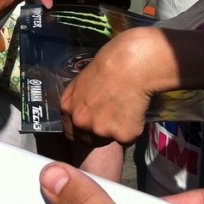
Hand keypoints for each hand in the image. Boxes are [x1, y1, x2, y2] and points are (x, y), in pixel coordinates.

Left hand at [57, 29, 163, 144]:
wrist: (131, 65)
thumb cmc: (108, 63)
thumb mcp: (82, 80)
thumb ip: (79, 99)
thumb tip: (84, 106)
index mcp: (68, 107)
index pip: (71, 131)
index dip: (83, 129)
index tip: (93, 124)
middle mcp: (81, 122)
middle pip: (88, 139)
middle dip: (99, 132)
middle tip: (112, 116)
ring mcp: (100, 131)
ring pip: (109, 138)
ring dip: (116, 130)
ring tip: (125, 108)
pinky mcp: (122, 136)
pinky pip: (128, 138)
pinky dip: (133, 128)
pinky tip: (135, 110)